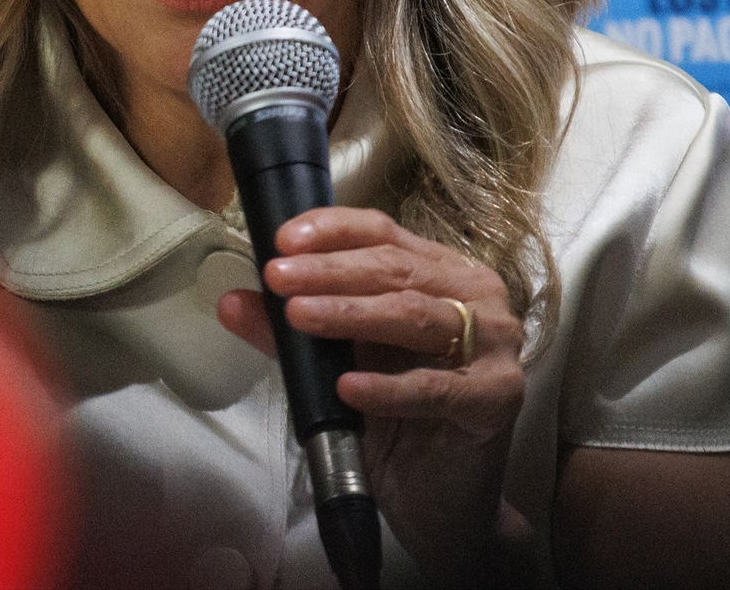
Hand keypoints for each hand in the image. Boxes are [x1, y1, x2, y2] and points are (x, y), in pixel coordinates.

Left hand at [219, 208, 527, 586]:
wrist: (437, 498)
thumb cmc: (393, 419)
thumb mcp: (335, 364)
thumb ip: (291, 332)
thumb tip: (232, 302)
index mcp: (439, 272)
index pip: (383, 232)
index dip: (333, 231)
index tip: (282, 240)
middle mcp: (473, 296)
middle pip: (396, 269)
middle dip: (330, 272)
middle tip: (278, 277)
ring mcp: (493, 345)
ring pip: (414, 316)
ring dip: (351, 314)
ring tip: (299, 316)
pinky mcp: (497, 396)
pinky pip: (435, 387)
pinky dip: (387, 386)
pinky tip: (347, 387)